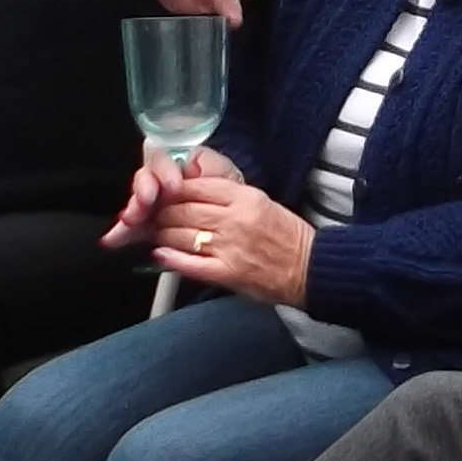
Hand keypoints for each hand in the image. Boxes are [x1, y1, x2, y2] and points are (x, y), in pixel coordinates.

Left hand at [142, 157, 316, 304]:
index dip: (171, 190)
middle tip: (150, 215)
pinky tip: (160, 254)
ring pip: (180, 234)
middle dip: (160, 213)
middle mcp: (235, 220)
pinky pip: (191, 263)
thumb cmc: (288, 236)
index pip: (195, 187)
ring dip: (160, 234)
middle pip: (182, 210)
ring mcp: (230, 248)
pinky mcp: (228, 273)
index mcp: (245, 198)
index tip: (162, 193)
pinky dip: (171, 258)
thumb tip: (192, 190)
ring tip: (153, 234)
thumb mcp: (261, 202)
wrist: (311, 268)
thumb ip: (228, 195)